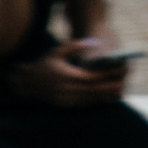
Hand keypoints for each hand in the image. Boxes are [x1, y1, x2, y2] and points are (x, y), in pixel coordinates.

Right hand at [11, 40, 127, 106]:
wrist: (27, 82)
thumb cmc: (44, 64)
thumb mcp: (57, 51)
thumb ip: (75, 45)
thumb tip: (94, 43)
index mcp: (65, 76)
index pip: (90, 77)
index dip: (104, 76)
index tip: (115, 72)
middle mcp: (65, 89)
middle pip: (91, 90)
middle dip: (107, 87)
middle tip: (120, 83)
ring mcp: (64, 98)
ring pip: (88, 98)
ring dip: (103, 95)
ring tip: (116, 91)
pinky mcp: (63, 104)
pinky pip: (82, 103)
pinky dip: (94, 100)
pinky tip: (103, 97)